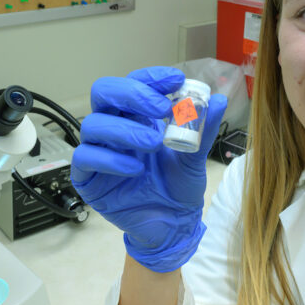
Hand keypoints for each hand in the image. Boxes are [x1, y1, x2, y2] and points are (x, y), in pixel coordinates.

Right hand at [71, 66, 226, 272]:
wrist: (172, 225)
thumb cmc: (178, 187)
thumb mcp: (195, 157)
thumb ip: (201, 129)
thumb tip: (219, 101)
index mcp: (137, 116)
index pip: (134, 83)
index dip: (151, 78)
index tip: (176, 80)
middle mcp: (114, 128)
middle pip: (104, 93)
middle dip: (132, 94)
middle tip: (161, 108)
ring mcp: (98, 151)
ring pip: (92, 124)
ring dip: (126, 130)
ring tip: (155, 143)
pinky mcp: (88, 178)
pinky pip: (86, 158)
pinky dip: (111, 159)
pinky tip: (136, 169)